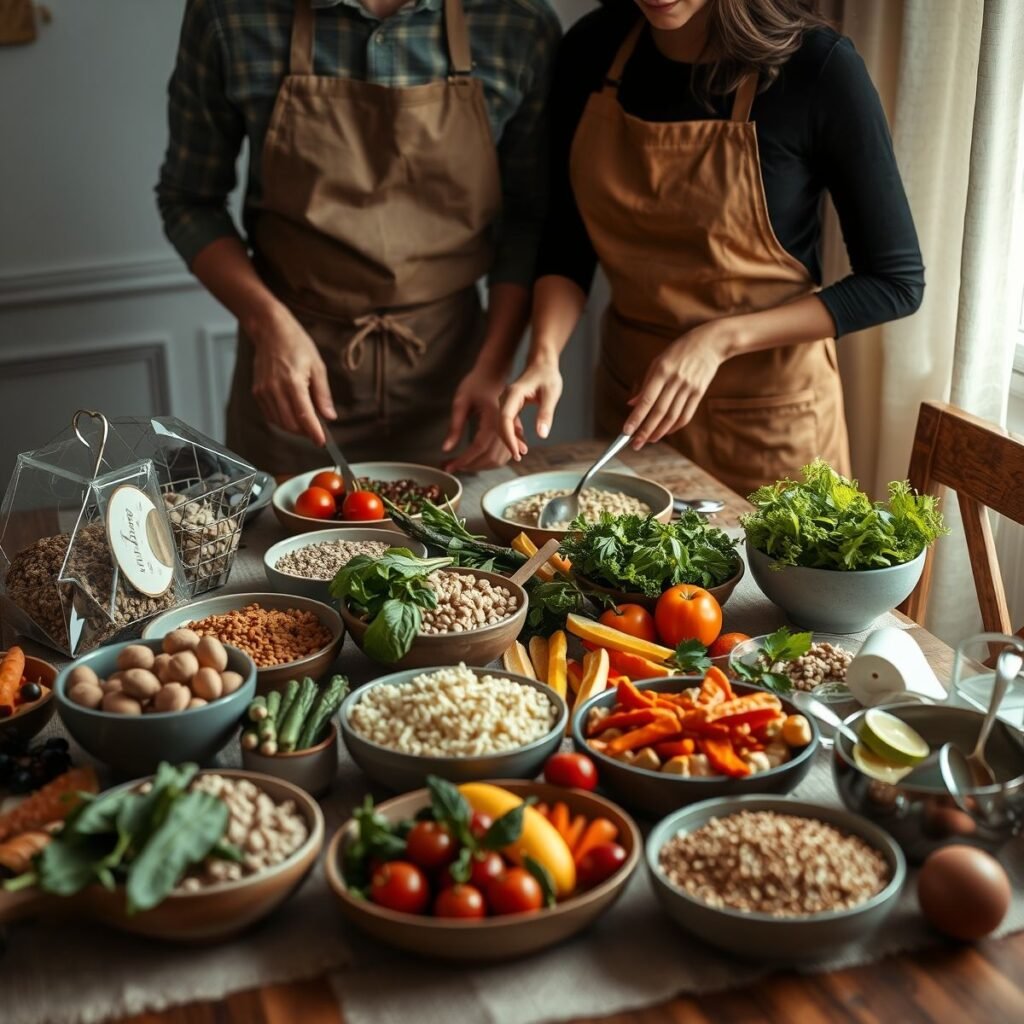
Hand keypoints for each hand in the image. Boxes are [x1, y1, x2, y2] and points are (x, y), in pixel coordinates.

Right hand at [249, 304, 335, 445]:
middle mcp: (275, 389)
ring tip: (306, 420)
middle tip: (318, 429)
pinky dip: (282, 419)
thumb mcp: (317, 366)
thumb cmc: (295, 344)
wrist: (270, 330)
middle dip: (305, 431)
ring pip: (280, 422)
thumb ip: (323, 394)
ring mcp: (263, 391)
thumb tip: (329, 416)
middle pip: (291, 423)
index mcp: (292, 382)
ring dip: (294, 427)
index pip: (304, 415)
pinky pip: (270, 415)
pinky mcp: (257, 392)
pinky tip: (292, 413)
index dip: (313, 432)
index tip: (322, 442)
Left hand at [442, 364, 526, 472]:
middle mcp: (505, 427)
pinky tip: (478, 462)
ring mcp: (511, 430)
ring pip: (499, 459)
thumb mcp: (460, 402)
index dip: (464, 460)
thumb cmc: (476, 384)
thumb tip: (447, 449)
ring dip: (481, 466)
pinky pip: (505, 454)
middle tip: (451, 466)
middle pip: (491, 456)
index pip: (479, 447)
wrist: (493, 374)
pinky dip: (492, 462)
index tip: (450, 467)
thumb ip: (454, 426)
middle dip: (470, 466)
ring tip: (462, 465)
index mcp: (493, 418)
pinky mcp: (512, 432)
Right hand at [498, 357, 562, 459]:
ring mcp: (506, 402)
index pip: (505, 419)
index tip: (516, 452)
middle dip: (507, 442)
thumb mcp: (551, 394)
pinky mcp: (510, 406)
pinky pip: (508, 423)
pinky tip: (521, 444)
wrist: (542, 363)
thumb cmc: (547, 375)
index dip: (509, 438)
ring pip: (503, 425)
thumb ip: (546, 414)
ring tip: (521, 454)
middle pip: (500, 424)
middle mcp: (506, 398)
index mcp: (513, 394)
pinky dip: (513, 434)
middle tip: (518, 458)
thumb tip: (542, 434)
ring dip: (509, 440)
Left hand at [624, 323, 728, 447]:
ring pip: (672, 416)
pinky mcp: (699, 393)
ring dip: (659, 432)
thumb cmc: (679, 351)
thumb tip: (631, 404)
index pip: (646, 400)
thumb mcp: (658, 361)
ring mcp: (689, 388)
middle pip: (659, 412)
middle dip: (645, 431)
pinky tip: (665, 432)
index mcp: (662, 371)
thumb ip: (645, 384)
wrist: (710, 343)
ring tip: (648, 440)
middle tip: (635, 444)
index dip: (636, 418)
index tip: (626, 431)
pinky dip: (674, 426)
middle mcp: (675, 381)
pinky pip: (685, 415)